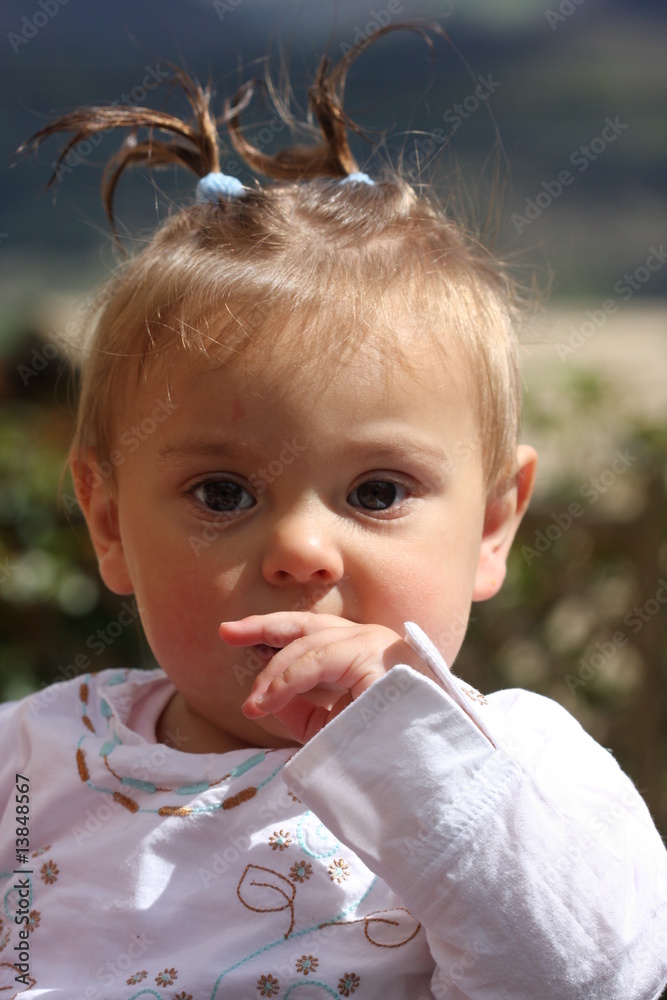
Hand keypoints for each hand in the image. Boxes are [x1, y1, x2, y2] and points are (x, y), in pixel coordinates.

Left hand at [219, 612, 423, 743]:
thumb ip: (302, 710)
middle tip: (226, 631)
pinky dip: (288, 679)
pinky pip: (319, 661)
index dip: (272, 630)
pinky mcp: (375, 657)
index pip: (311, 632)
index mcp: (361, 652)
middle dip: (262, 627)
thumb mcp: (332, 728)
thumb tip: (267, 698)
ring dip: (274, 674)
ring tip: (253, 705)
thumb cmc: (382, 748)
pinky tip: (269, 700)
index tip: (235, 633)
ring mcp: (375, 644)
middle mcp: (369, 640)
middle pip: (306, 624)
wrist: (423, 768)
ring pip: (309, 644)